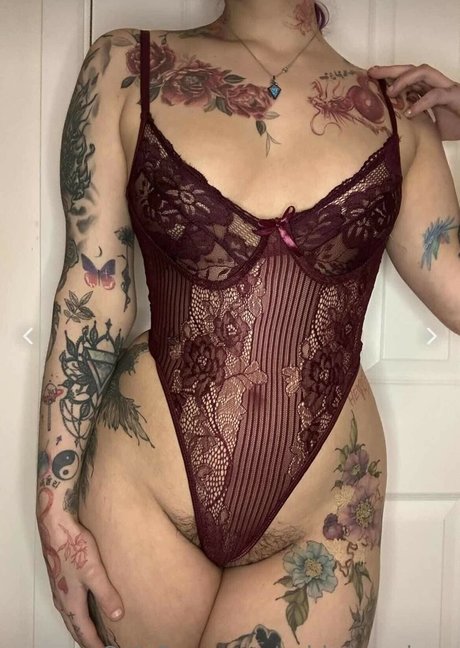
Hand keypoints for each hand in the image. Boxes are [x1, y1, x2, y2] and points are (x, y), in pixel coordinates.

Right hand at [36, 490, 123, 647]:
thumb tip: (118, 616)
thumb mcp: (94, 572)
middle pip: (75, 626)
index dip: (94, 643)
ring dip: (83, 624)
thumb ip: (106, 595)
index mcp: (70, 603)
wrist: (57, 527)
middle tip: (100, 644)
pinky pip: (71, 602)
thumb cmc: (73, 548)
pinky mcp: (62, 578)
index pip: (83, 631)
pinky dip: (79, 610)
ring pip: (72, 614)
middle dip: (87, 637)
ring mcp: (61, 589)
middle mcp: (63, 599)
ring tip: (95, 628)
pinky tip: (87, 603)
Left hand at [368, 63, 459, 140]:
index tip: (370, 78)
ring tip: (390, 92)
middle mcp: (436, 85)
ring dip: (405, 80)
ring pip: (424, 73)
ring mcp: (446, 88)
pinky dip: (421, 103)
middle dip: (391, 70)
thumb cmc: (456, 125)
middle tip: (372, 73)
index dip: (389, 76)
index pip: (406, 77)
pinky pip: (436, 95)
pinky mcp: (454, 97)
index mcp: (429, 89)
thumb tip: (393, 130)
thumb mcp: (428, 126)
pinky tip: (410, 112)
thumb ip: (413, 123)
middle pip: (411, 69)